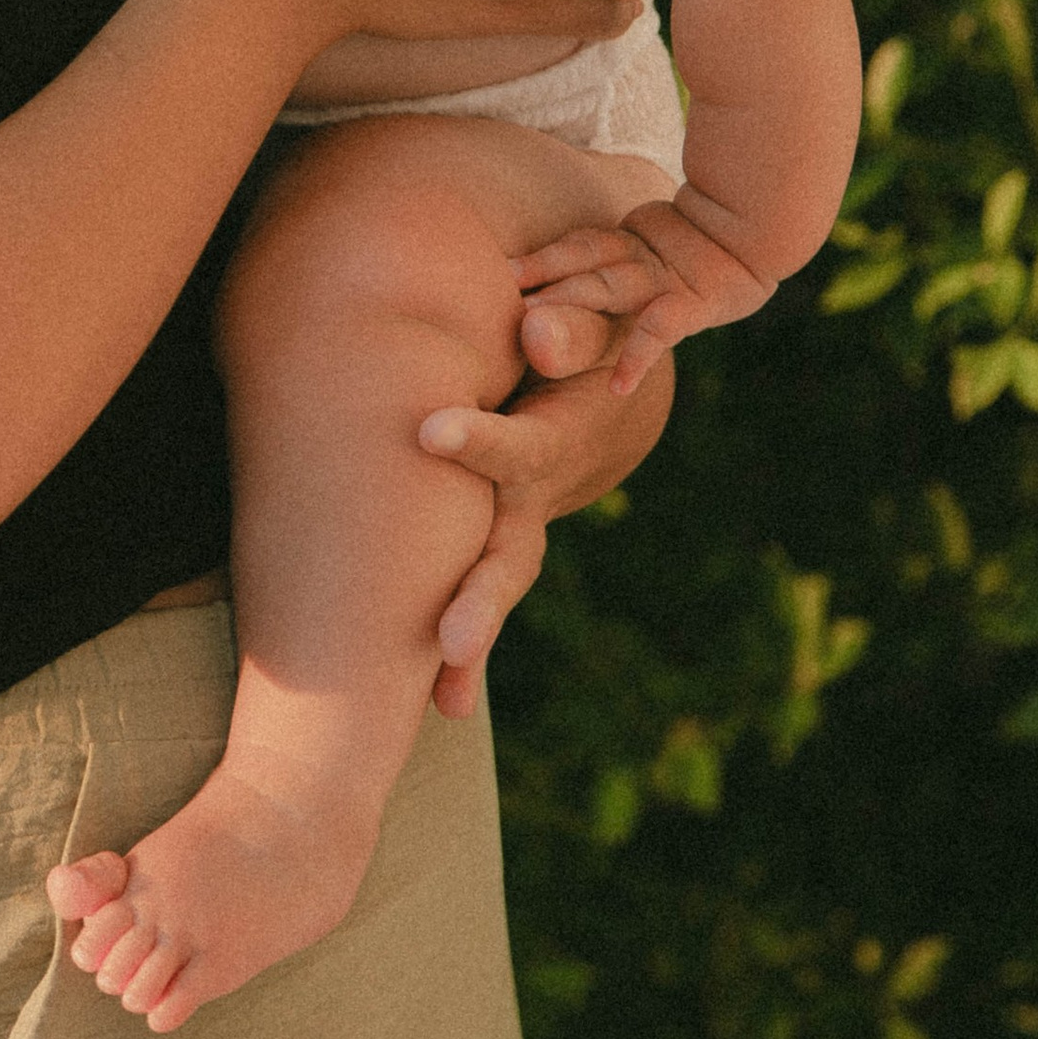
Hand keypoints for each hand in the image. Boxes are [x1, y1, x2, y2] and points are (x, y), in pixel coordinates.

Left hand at [417, 352, 674, 713]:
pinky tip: (442, 706)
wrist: (608, 394)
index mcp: (557, 439)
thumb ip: (571, 333)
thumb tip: (535, 332)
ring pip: (495, 591)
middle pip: (512, 555)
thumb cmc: (582, 347)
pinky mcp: (488, 544)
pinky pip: (474, 595)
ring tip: (448, 701)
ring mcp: (514, 527)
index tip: (429, 430)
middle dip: (483, 596)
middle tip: (452, 639)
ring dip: (474, 643)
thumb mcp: (595, 333)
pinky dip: (460, 653)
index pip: (517, 447)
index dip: (479, 442)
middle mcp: (535, 497)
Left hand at [513, 197, 771, 395]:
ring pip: (607, 285)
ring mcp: (662, 282)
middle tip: (498, 281)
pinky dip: (638, 358)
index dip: (541, 255)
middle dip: (542, 272)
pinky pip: (659, 333)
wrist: (755, 233)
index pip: (580, 244)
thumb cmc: (698, 246)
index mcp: (626, 243)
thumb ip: (605, 250)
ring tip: (529, 316)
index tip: (496, 268)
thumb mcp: (650, 240)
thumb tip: (551, 271)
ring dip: (569, 297)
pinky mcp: (691, 307)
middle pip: (584, 261)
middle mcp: (638, 261)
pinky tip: (617, 388)